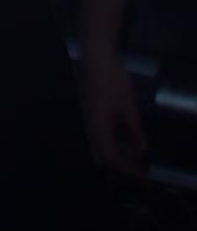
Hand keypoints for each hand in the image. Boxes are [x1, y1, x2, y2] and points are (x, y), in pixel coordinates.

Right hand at [82, 46, 147, 173]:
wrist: (95, 56)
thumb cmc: (113, 79)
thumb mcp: (129, 105)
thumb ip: (136, 129)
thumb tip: (143, 148)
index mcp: (99, 126)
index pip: (111, 156)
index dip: (127, 167)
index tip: (142, 173)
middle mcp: (89, 124)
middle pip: (101, 153)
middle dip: (120, 161)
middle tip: (139, 163)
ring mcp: (86, 116)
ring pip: (98, 143)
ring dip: (115, 149)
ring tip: (134, 148)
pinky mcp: (87, 109)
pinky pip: (97, 132)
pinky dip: (110, 139)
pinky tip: (122, 133)